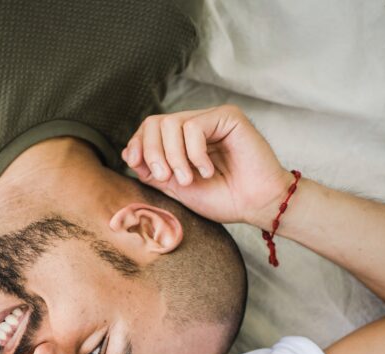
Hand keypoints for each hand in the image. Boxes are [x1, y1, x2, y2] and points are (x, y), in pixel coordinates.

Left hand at [122, 105, 293, 226]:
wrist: (255, 205)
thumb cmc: (223, 199)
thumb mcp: (176, 188)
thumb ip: (153, 171)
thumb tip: (129, 153)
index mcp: (182, 140)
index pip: (149, 129)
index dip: (139, 145)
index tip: (139, 166)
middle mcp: (196, 125)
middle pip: (155, 123)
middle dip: (153, 153)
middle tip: (166, 177)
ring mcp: (212, 119)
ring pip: (171, 123)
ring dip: (174, 156)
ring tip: (189, 178)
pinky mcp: (228, 116)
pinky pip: (194, 127)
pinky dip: (194, 153)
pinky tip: (207, 170)